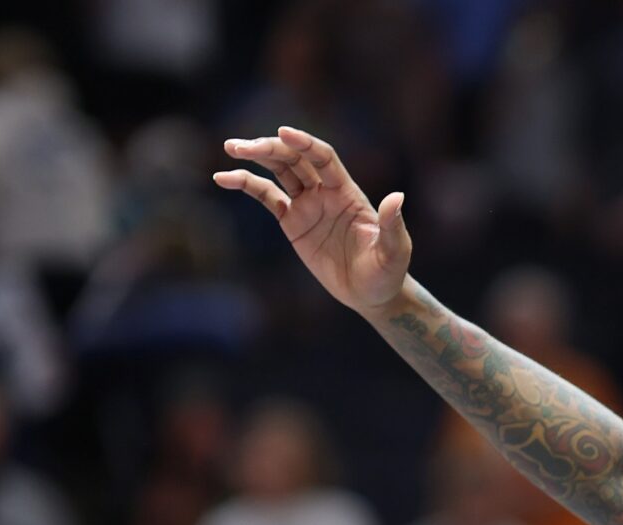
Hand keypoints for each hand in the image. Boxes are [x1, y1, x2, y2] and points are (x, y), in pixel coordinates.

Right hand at [215, 127, 410, 315]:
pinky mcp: (293, 222)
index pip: (323, 158)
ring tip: (231, 148)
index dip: (305, 144)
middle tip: (242, 146)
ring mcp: (308, 205)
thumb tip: (397, 197)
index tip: (284, 132)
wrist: (372, 295)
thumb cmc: (387, 273)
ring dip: (256, 157)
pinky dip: (246, 185)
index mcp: (348, 192)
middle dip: (270, 148)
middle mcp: (326, 192)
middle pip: (295, 159)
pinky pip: (266, 197)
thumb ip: (392, 225)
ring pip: (279, 171)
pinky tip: (224, 179)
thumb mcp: (394, 251)